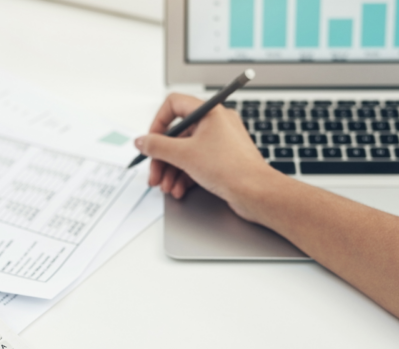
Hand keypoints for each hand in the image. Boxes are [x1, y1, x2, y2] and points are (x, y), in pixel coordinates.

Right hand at [138, 93, 285, 222]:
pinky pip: (196, 163)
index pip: (174, 105)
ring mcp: (219, 142)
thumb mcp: (184, 155)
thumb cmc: (231, 168)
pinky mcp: (222, 160)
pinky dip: (184, 176)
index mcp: (209, 112)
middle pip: (177, 135)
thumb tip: (142, 141)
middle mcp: (215, 124)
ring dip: (171, 171)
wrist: (256, 192)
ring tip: (166, 186)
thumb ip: (157, 146)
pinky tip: (179, 189)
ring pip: (185, 152)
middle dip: (162, 158)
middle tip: (154, 174)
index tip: (151, 141)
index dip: (158, 123)